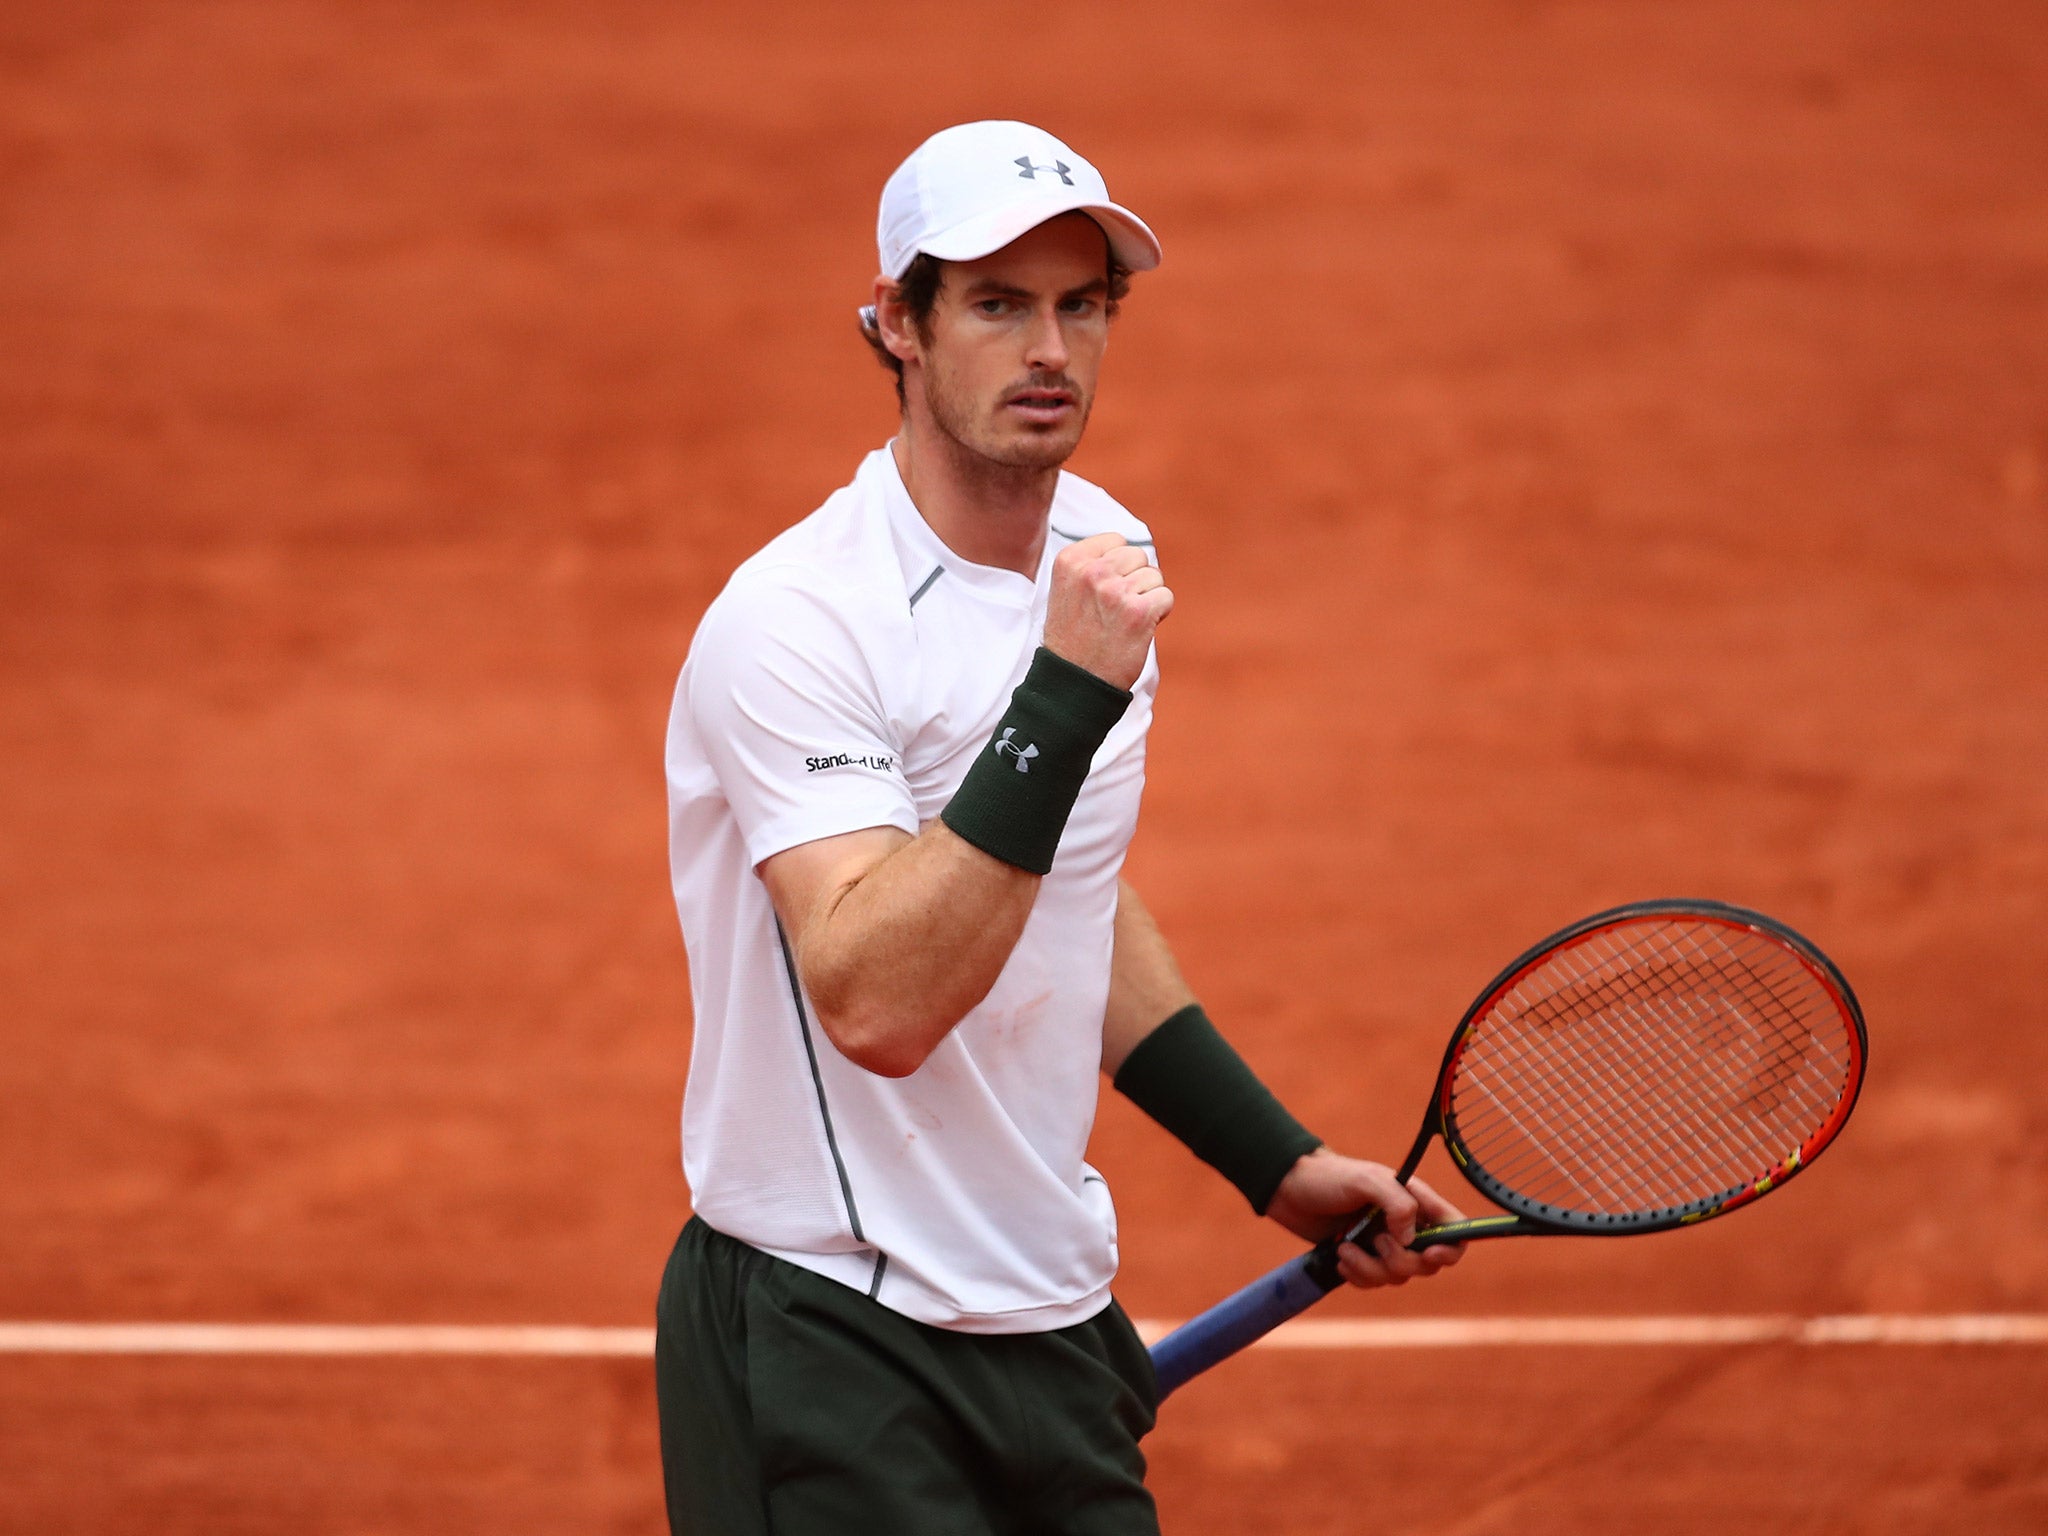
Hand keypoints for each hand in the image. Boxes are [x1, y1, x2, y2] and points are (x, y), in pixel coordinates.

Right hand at [1042, 532, 1171, 690]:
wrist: (1075, 680)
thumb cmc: (1074, 637)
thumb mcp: (1068, 588)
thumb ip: (1092, 564)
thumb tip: (1129, 549)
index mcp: (1070, 560)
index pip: (1116, 540)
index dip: (1117, 566)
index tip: (1103, 591)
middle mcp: (1092, 572)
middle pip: (1137, 555)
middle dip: (1135, 579)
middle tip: (1116, 609)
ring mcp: (1115, 591)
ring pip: (1154, 576)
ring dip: (1147, 597)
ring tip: (1124, 620)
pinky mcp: (1138, 612)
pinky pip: (1166, 596)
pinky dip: (1159, 613)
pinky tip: (1138, 628)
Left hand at [1265, 1148, 1467, 1288]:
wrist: (1287, 1189)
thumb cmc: (1328, 1177)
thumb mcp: (1365, 1180)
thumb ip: (1397, 1203)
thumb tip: (1411, 1240)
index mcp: (1415, 1201)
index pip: (1454, 1229)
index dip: (1451, 1248)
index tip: (1430, 1254)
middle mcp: (1404, 1225)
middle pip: (1427, 1263)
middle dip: (1401, 1261)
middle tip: (1377, 1244)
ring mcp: (1382, 1244)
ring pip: (1398, 1277)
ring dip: (1371, 1269)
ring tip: (1345, 1248)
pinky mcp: (1362, 1258)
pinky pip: (1374, 1282)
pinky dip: (1358, 1275)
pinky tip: (1340, 1257)